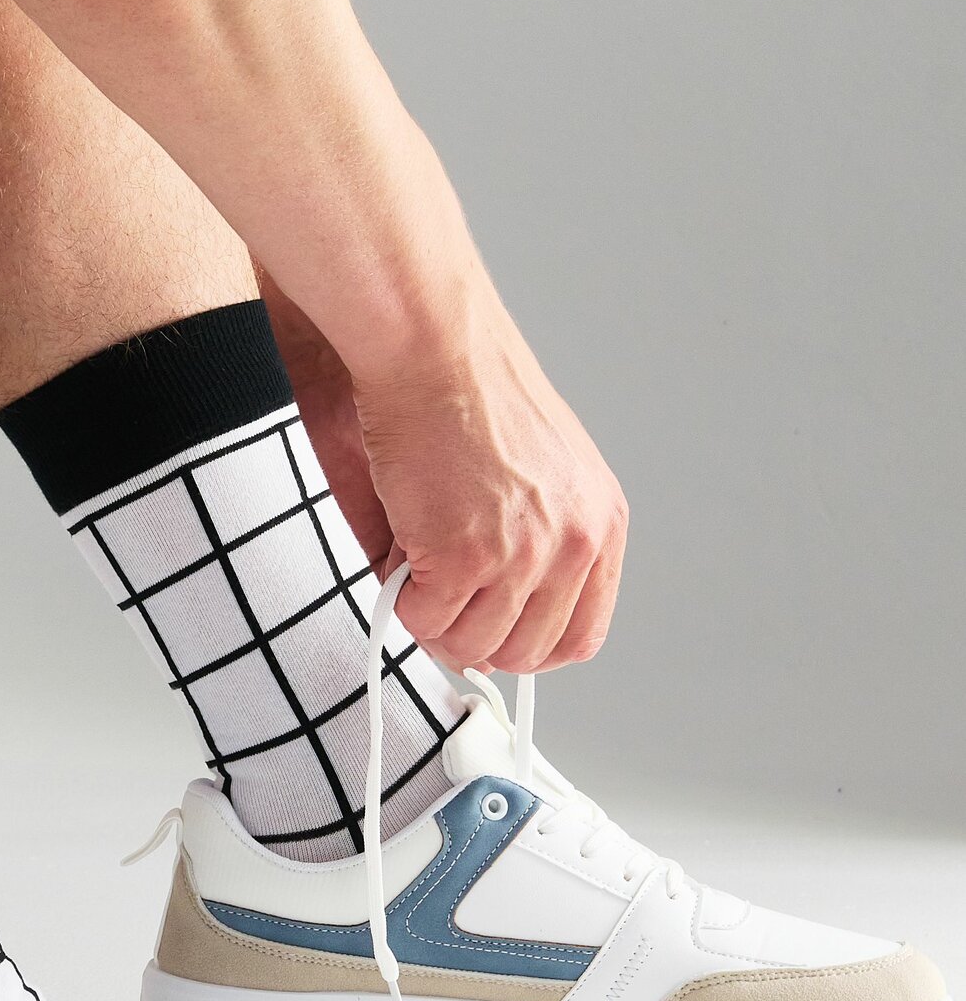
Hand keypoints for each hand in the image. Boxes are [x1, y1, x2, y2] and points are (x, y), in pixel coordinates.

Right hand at [263, 266, 627, 674]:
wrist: (433, 347)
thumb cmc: (468, 385)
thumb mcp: (539, 468)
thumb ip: (531, 540)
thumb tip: (486, 611)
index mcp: (599, 521)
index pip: (580, 634)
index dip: (527, 644)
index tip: (493, 632)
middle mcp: (574, 543)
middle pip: (526, 652)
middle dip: (473, 637)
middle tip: (436, 600)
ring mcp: (524, 555)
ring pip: (471, 645)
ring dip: (433, 616)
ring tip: (415, 558)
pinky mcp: (466, 555)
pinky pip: (424, 619)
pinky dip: (400, 598)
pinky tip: (400, 545)